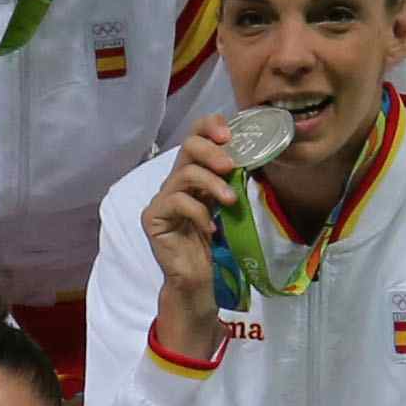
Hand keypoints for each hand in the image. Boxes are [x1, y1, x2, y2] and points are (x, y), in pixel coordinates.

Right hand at [137, 117, 240, 355]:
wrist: (197, 279)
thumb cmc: (213, 242)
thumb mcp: (226, 203)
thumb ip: (230, 179)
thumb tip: (253, 154)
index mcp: (192, 173)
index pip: (195, 135)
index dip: (210, 127)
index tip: (231, 135)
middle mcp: (173, 181)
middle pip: (187, 147)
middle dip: (212, 152)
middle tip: (232, 165)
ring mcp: (160, 199)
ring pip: (184, 174)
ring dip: (212, 184)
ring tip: (231, 201)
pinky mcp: (152, 218)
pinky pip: (177, 202)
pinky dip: (198, 211)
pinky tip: (210, 227)